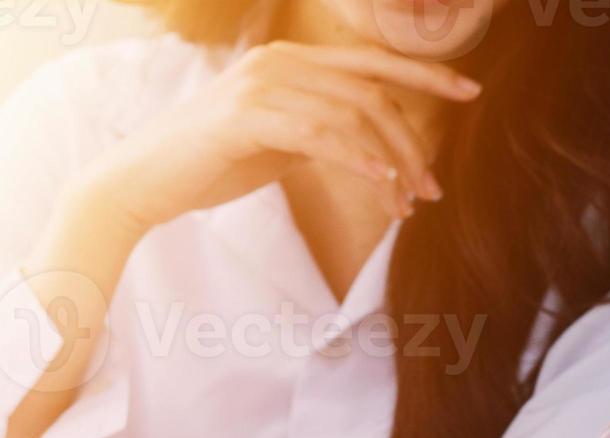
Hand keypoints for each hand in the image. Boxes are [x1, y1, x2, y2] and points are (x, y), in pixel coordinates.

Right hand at [77, 41, 477, 230]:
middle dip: (413, 140)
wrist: (140, 185)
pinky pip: (321, 135)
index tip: (469, 92)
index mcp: (285, 61)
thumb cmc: (205, 167)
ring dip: (390, 164)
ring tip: (406, 205)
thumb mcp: (274, 142)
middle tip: (433, 188)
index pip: (370, 62)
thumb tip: (367, 147)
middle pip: (370, 91)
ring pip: (353, 116)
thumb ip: (316, 130)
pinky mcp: (246, 116)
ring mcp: (260, 84)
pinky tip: (381, 185)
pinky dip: (359, 160)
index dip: (424, 75)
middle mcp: (276, 62)